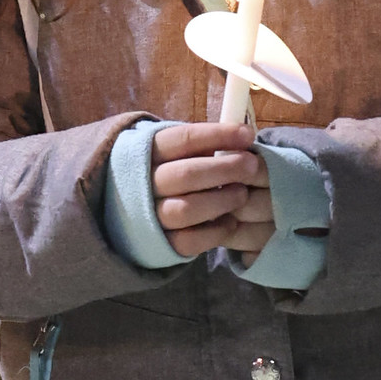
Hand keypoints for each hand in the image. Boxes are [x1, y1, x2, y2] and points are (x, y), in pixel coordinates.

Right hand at [152, 122, 274, 263]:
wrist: (128, 209)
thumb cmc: (164, 171)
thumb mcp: (172, 151)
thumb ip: (198, 146)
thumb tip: (240, 139)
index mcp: (146, 152)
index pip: (183, 140)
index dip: (218, 136)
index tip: (247, 135)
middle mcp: (143, 184)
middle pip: (186, 175)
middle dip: (225, 169)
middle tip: (251, 166)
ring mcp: (149, 216)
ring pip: (185, 210)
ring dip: (221, 201)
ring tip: (242, 194)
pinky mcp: (159, 244)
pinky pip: (188, 241)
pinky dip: (214, 232)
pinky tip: (230, 222)